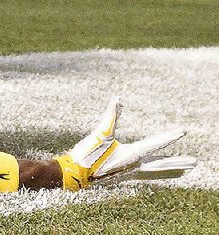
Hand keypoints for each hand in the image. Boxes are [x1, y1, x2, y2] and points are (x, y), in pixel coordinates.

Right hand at [56, 99, 195, 189]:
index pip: (155, 143)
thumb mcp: (100, 133)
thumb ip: (110, 116)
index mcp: (132, 155)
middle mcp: (135, 166)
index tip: (183, 131)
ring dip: (171, 170)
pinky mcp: (124, 175)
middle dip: (178, 162)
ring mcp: (130, 172)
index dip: (170, 136)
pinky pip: (147, 174)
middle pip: (162, 164)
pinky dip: (158, 173)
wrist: (77, 174)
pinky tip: (156, 171)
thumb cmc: (89, 154)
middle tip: (195, 162)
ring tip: (183, 171)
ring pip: (156, 171)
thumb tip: (117, 98)